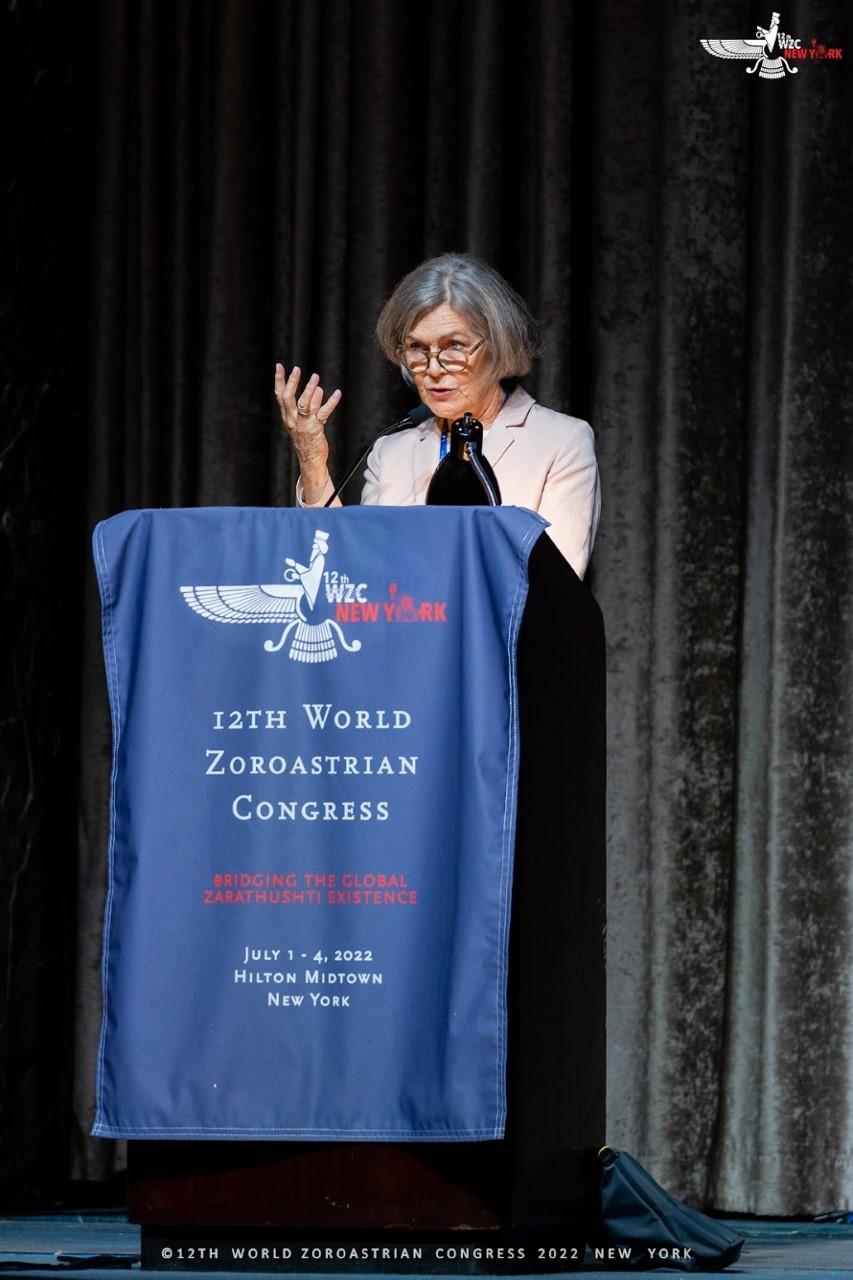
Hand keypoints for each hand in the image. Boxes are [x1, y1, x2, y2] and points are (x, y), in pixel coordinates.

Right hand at [274, 364, 341, 500]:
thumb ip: (308, 405)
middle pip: (289, 398)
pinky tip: (337, 393)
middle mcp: (293, 420)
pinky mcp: (315, 429)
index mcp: (287, 417)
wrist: (310, 460)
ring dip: (310, 390)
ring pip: (304, 405)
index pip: (280, 395)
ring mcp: (304, 425)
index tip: (279, 365)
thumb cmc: (306, 439)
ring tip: (316, 377)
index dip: (279, 380)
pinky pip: (323, 413)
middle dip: (292, 383)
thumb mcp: (301, 421)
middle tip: (297, 369)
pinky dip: (331, 402)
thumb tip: (318, 388)